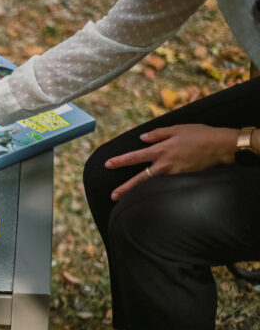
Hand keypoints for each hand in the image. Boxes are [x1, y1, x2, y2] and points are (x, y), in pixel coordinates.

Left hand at [106, 124, 237, 200]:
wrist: (222, 146)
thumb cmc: (200, 135)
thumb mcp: (178, 129)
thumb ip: (158, 134)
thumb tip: (142, 139)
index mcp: (161, 150)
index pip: (135, 157)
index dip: (120, 161)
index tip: (108, 165)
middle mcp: (165, 165)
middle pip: (140, 179)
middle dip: (125, 188)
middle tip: (113, 195)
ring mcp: (173, 174)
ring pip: (151, 185)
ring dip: (138, 193)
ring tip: (126, 200)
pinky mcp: (182, 180)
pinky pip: (164, 186)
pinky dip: (155, 191)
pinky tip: (148, 197)